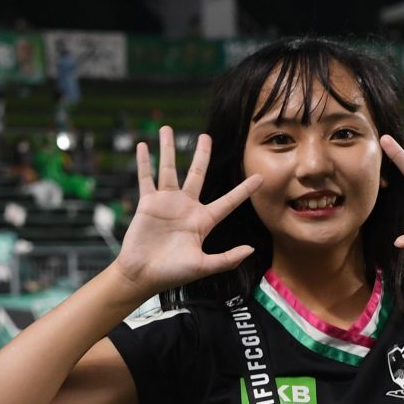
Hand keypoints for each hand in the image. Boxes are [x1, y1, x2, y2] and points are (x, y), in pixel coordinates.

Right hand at [113, 127, 259, 294]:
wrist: (143, 275)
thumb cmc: (173, 274)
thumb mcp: (204, 267)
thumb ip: (227, 258)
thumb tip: (251, 249)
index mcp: (203, 221)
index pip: (229, 201)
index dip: (244, 189)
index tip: (259, 176)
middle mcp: (186, 207)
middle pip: (197, 174)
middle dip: (201, 155)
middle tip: (206, 137)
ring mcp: (166, 203)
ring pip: (168, 169)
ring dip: (167, 149)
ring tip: (167, 129)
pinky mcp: (148, 203)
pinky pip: (146, 178)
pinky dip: (144, 162)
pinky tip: (143, 145)